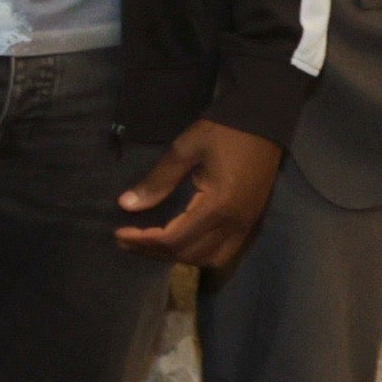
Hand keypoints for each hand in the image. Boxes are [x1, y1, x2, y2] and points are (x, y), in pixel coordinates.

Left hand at [121, 120, 287, 274]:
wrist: (263, 122)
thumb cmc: (221, 132)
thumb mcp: (184, 150)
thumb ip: (157, 181)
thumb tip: (126, 205)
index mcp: (218, 206)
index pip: (174, 239)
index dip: (144, 241)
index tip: (119, 234)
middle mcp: (235, 223)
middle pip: (189, 254)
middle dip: (155, 251)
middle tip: (127, 240)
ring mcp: (246, 225)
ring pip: (210, 259)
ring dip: (178, 257)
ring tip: (150, 244)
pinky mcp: (251, 221)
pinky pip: (225, 252)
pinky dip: (200, 254)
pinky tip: (180, 243)